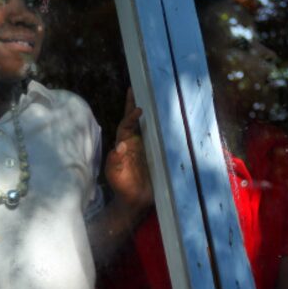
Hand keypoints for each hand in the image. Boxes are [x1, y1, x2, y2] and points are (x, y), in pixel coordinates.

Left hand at [105, 88, 153, 214]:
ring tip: (156, 98)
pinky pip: (162, 139)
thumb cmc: (122, 186)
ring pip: (149, 127)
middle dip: (134, 104)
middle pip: (135, 120)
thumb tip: (118, 147)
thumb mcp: (115, 175)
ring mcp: (147, 147)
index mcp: (124, 144)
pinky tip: (172, 120)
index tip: (138, 109)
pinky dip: (165, 129)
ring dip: (152, 113)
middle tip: (137, 87)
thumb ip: (114, 162)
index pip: (126, 125)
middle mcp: (135, 142)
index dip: (130, 117)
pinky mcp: (158, 154)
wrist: (135, 201)